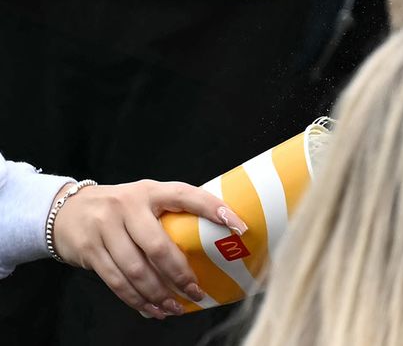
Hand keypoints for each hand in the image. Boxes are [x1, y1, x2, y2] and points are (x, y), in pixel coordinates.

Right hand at [51, 180, 247, 318]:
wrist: (66, 210)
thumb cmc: (120, 207)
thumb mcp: (145, 199)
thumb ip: (171, 213)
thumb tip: (214, 235)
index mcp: (150, 191)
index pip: (186, 195)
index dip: (213, 209)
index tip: (239, 227)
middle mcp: (127, 206)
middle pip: (158, 246)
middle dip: (180, 274)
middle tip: (196, 291)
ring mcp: (105, 228)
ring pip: (136, 270)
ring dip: (158, 294)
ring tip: (176, 307)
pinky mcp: (90, 250)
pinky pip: (116, 281)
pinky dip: (136, 300)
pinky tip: (152, 309)